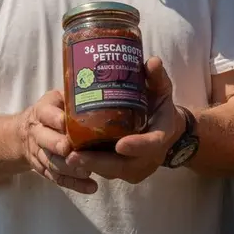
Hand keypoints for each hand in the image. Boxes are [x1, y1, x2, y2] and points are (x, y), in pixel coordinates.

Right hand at [21, 89, 97, 193]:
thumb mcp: (57, 98)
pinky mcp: (45, 170)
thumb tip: (103, 88)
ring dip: (69, 169)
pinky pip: (58, 179)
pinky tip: (91, 187)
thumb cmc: (52, 111)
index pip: (46, 114)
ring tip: (87, 171)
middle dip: (58, 145)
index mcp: (41, 112)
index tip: (65, 121)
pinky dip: (74, 184)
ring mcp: (40, 154)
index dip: (55, 118)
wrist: (25, 133)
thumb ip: (73, 96)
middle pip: (45, 141)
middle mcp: (37, 133)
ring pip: (52, 163)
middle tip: (71, 150)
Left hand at [66, 57, 184, 184]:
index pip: (152, 144)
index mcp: (162, 135)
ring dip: (89, 166)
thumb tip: (151, 61)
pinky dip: (90, 167)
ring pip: (112, 171)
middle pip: (125, 165)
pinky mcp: (125, 171)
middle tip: (74, 155)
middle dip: (99, 162)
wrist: (167, 129)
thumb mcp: (161, 90)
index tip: (120, 144)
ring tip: (67, 157)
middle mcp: (151, 157)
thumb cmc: (160, 107)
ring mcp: (137, 168)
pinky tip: (71, 159)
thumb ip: (156, 77)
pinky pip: (106, 172)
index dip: (137, 145)